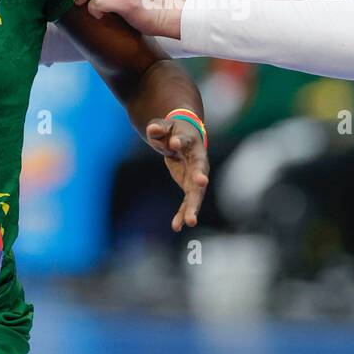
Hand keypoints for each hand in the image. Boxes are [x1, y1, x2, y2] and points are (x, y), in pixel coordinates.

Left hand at [146, 115, 209, 231]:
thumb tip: (152, 129)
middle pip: (200, 168)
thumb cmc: (173, 131)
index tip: (174, 143)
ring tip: (190, 221)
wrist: (184, 138)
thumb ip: (158, 128)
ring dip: (193, 206)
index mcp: (190, 141)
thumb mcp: (164, 126)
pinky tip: (177, 226)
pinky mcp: (191, 186)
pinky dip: (183, 213)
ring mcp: (196, 175)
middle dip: (200, 176)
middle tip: (202, 183)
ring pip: (196, 192)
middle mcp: (198, 159)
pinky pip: (187, 201)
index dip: (179, 141)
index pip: (185, 140)